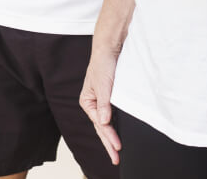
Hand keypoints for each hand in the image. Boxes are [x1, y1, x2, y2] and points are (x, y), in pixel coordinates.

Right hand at [80, 48, 121, 164]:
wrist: (110, 48)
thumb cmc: (103, 63)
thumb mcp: (103, 85)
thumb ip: (104, 104)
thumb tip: (104, 122)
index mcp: (87, 101)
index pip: (99, 124)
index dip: (109, 137)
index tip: (117, 147)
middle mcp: (93, 103)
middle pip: (101, 127)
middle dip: (108, 143)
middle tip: (116, 158)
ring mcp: (102, 101)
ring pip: (107, 123)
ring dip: (111, 137)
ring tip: (117, 151)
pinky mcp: (111, 97)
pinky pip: (113, 115)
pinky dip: (115, 125)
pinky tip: (119, 133)